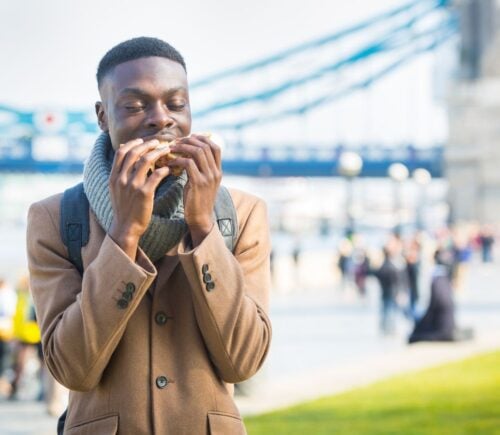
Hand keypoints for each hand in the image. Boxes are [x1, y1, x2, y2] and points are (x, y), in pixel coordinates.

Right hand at [108, 138, 171, 258]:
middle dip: (147, 145)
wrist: (126, 227)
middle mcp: (121, 179)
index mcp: (114, 177)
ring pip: (146, 161)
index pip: (121, 152)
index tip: (143, 141)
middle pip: (134, 153)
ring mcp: (132, 186)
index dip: (132, 143)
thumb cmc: (124, 208)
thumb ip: (120, 173)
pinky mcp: (144, 193)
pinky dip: (163, 169)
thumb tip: (126, 156)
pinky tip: (168, 168)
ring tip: (166, 150)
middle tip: (158, 142)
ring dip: (158, 152)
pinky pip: (156, 175)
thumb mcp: (116, 189)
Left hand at [168, 134, 221, 246]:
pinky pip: (188, 163)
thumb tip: (188, 153)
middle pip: (205, 146)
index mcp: (218, 171)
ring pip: (197, 152)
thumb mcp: (203, 182)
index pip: (215, 147)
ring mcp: (208, 177)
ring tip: (171, 149)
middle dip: (188, 141)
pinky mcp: (198, 183)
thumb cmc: (197, 200)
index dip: (202, 139)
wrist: (200, 219)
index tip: (188, 138)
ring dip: (182, 147)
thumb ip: (200, 168)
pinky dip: (177, 159)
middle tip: (175, 142)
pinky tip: (169, 163)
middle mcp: (215, 172)